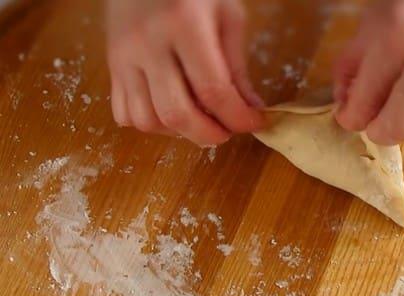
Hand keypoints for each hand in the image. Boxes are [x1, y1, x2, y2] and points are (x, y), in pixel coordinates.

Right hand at [106, 0, 264, 146]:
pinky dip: (151, 124)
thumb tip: (250, 109)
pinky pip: (124, 113)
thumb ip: (237, 66)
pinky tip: (171, 111)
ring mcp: (122, 56)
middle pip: (177, 114)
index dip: (239, 117)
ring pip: (147, 121)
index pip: (214, 90)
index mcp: (184, 26)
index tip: (256, 123)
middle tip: (228, 130)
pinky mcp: (110, 65)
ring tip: (201, 120)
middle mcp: (148, 44)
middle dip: (210, 135)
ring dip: (179, 133)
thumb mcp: (227, 15)